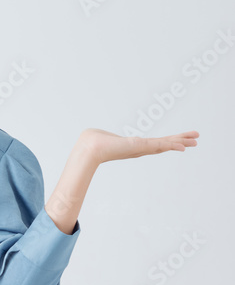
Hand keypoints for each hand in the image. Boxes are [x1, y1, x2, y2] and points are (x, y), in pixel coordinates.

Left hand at [78, 128, 199, 165]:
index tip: (179, 141)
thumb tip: (92, 135)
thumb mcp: (101, 137)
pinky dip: (172, 146)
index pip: (154, 144)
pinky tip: (182, 146)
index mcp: (133, 146)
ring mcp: (141, 149)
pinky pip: (160, 146)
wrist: (90, 149)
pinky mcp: (140, 147)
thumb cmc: (92, 143)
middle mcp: (139, 149)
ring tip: (195, 140)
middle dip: (180, 141)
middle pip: (164, 145)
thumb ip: (102, 137)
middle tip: (196, 140)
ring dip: (181, 142)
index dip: (167, 142)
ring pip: (165, 145)